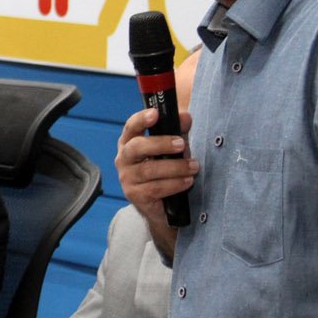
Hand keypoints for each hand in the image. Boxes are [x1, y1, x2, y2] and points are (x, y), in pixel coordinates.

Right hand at [115, 106, 196, 230]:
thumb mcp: (172, 147)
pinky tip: (187, 181)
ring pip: (149, 170)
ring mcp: (127, 178)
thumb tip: (185, 117)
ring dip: (175, 167)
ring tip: (194, 166)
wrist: (160, 203)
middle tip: (181, 144)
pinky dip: (174, 184)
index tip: (155, 114)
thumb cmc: (164, 168)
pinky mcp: (135, 195)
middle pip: (136, 147)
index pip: (131, 127)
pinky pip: (155, 188)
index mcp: (129, 142)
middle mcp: (123, 159)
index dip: (141, 119)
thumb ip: (179, 130)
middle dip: (160, 144)